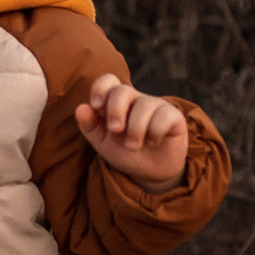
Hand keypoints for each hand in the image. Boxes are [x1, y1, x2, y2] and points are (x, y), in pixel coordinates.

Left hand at [74, 75, 188, 192]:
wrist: (149, 173)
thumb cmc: (124, 152)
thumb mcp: (103, 142)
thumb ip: (90, 126)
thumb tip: (80, 108)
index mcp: (115, 102)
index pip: (108, 81)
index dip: (101, 88)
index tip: (96, 106)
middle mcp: (135, 99)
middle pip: (123, 90)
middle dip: (116, 111)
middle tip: (115, 130)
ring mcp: (155, 106)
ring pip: (144, 105)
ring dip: (135, 130)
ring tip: (133, 146)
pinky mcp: (174, 116)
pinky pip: (163, 117)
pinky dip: (155, 133)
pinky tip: (153, 142)